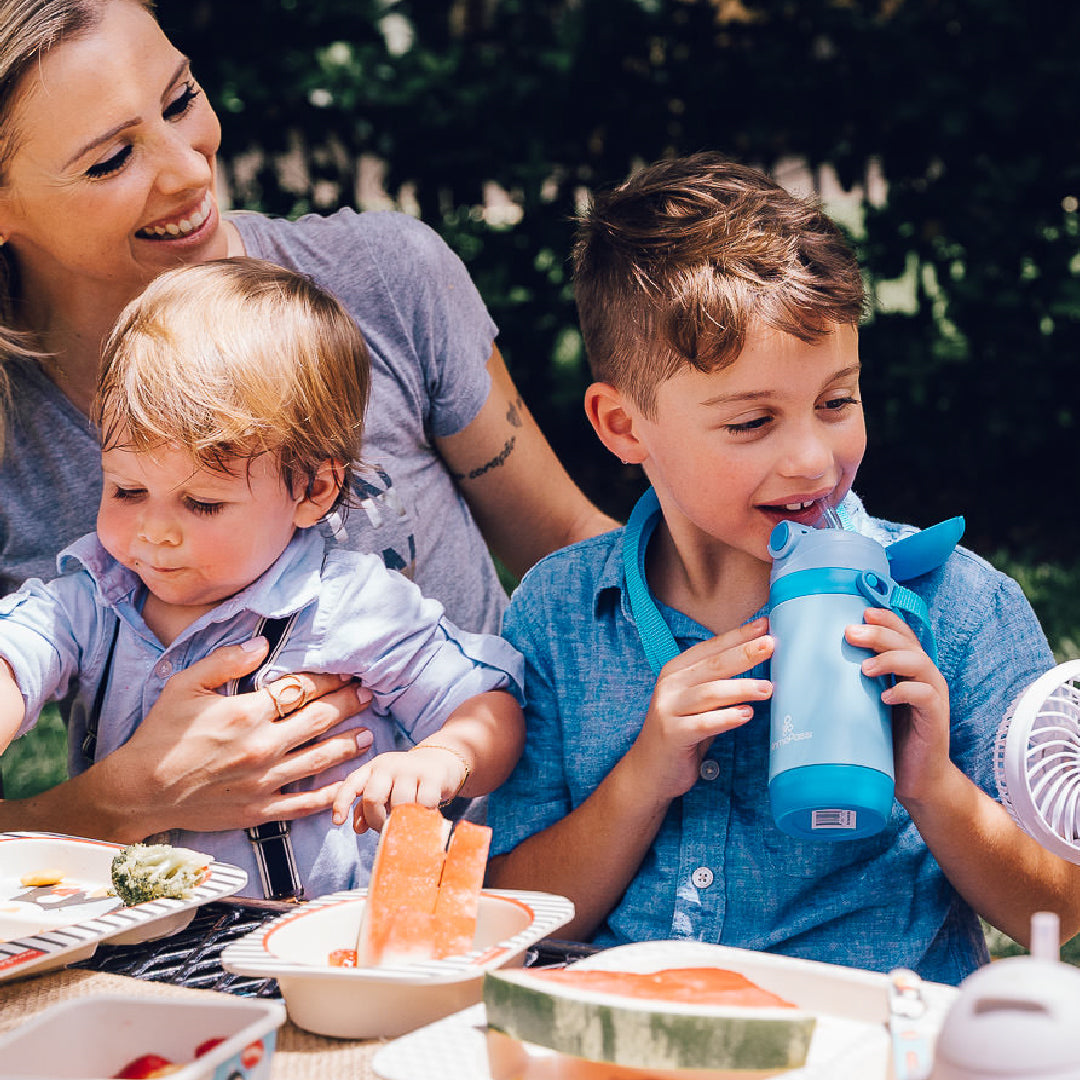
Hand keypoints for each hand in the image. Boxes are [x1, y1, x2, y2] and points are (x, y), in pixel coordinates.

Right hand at [116, 638, 373, 834]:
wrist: (138, 791)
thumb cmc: (160, 734)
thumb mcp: (184, 685)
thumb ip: (224, 661)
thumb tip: (261, 645)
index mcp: (246, 712)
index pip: (300, 689)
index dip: (329, 679)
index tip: (347, 672)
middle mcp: (261, 746)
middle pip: (318, 719)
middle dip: (348, 704)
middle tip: (369, 694)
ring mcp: (263, 781)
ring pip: (319, 759)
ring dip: (347, 744)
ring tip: (367, 734)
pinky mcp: (258, 809)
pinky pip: (302, 803)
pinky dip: (328, 794)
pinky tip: (345, 783)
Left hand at [331, 744, 469, 832]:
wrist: (443, 760)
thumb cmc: (407, 781)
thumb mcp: (385, 789)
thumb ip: (367, 808)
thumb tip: (358, 828)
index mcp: (373, 768)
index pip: (351, 784)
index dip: (341, 803)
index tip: (338, 822)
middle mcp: (388, 765)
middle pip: (372, 797)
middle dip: (376, 820)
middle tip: (385, 828)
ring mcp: (410, 769)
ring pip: (399, 803)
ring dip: (402, 820)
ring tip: (407, 822)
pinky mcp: (432, 776)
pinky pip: (423, 804)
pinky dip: (423, 816)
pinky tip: (425, 816)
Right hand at [623, 617, 773, 802]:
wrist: (649, 770)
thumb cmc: (682, 731)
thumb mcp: (696, 701)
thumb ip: (718, 681)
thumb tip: (756, 658)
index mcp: (676, 670)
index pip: (711, 648)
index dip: (738, 635)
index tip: (765, 625)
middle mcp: (670, 685)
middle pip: (712, 665)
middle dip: (744, 653)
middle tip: (771, 644)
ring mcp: (669, 709)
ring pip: (710, 692)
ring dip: (741, 688)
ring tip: (768, 689)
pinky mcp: (673, 734)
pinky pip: (703, 724)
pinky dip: (726, 718)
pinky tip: (745, 715)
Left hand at [846, 607, 951, 806]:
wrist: (915, 780)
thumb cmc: (885, 739)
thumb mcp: (864, 704)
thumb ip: (849, 684)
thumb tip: (805, 666)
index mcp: (907, 667)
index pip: (900, 633)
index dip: (884, 618)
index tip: (859, 612)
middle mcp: (924, 676)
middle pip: (906, 642)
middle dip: (878, 634)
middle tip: (850, 633)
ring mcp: (933, 695)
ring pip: (918, 663)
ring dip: (890, 659)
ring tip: (865, 667)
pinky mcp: (936, 718)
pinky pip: (925, 695)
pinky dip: (906, 691)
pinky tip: (886, 696)